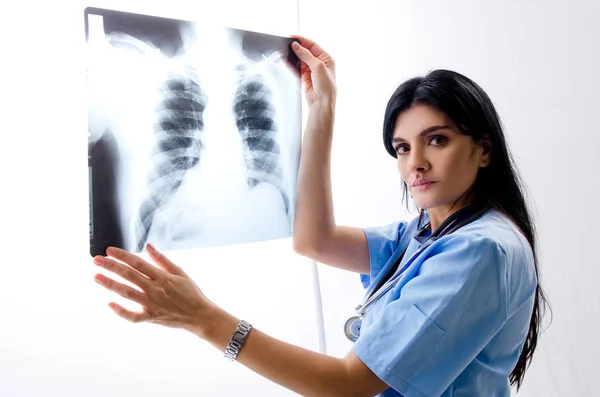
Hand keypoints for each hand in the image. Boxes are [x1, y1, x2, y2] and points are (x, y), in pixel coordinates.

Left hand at [92, 244, 213, 335]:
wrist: (200, 315)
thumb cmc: (191, 292)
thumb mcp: (180, 272)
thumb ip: (162, 260)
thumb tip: (148, 247)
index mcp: (162, 277)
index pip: (138, 263)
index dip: (122, 256)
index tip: (109, 250)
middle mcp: (155, 290)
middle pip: (129, 276)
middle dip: (111, 267)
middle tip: (96, 260)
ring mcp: (152, 304)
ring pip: (127, 293)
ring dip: (111, 284)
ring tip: (96, 277)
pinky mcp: (151, 318)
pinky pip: (133, 316)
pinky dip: (121, 311)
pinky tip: (110, 304)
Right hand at [290, 36, 336, 106]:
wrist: (321, 103)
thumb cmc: (325, 86)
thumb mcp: (318, 66)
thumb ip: (306, 55)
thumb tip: (296, 46)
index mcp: (326, 58)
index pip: (313, 45)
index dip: (303, 40)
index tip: (292, 37)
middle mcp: (319, 63)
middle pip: (306, 51)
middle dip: (297, 48)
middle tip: (287, 44)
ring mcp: (311, 70)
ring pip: (300, 59)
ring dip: (294, 56)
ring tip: (285, 52)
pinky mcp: (305, 77)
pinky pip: (297, 68)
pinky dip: (292, 64)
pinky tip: (287, 61)